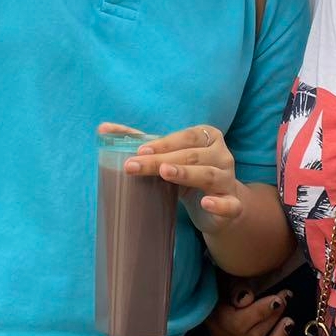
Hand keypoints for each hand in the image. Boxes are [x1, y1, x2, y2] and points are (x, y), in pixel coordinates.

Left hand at [101, 122, 243, 227]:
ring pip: (209, 175)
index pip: (185, 137)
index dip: (162, 143)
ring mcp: (228, 180)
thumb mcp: (168, 157)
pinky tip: (205, 203)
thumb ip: (140, 142)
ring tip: (164, 173)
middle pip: (191, 156)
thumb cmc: (189, 175)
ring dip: (187, 174)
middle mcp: (222, 155)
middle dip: (161, 160)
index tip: (138, 151)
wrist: (220, 206)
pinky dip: (219, 203)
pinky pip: (229, 204)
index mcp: (208, 137)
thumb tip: (102, 128)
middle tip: (134, 166)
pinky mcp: (233, 206)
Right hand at [206, 286, 291, 335]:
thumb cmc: (226, 284)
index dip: (261, 312)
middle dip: (273, 318)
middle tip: (286, 300)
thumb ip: (236, 286)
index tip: (279, 299)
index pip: (238, 323)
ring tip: (288, 323)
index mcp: (216, 318)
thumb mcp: (228, 278)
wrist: (218, 298)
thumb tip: (247, 297)